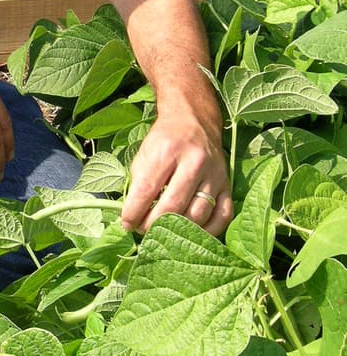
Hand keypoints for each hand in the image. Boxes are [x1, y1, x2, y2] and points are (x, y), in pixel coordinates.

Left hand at [121, 111, 231, 236]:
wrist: (193, 120)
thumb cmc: (164, 140)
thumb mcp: (145, 153)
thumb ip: (138, 183)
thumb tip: (132, 217)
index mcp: (168, 150)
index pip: (147, 190)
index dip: (134, 212)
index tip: (127, 224)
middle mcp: (194, 162)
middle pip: (173, 206)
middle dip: (153, 225)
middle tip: (143, 230)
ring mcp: (214, 174)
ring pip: (197, 215)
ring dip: (178, 231)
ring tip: (164, 232)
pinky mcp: (228, 184)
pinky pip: (223, 216)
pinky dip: (208, 232)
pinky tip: (192, 235)